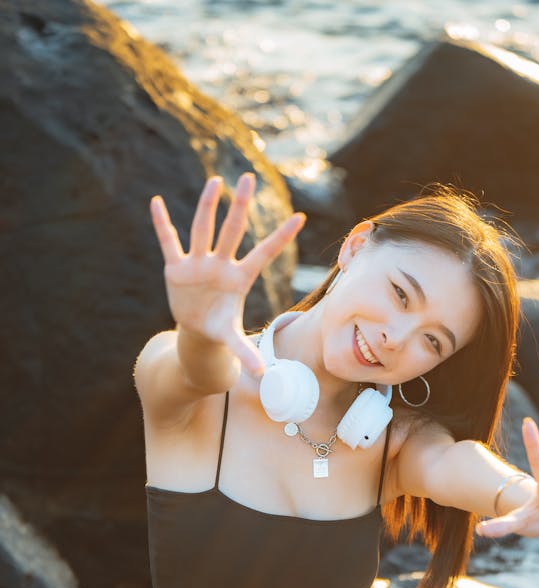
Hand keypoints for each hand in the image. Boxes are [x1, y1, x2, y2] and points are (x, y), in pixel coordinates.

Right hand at [149, 173, 305, 375]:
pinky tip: (157, 202)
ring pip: (202, 229)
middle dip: (239, 207)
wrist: (198, 329)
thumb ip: (246, 352)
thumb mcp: (233, 341)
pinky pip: (168, 242)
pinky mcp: (176, 267)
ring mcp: (198, 263)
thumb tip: (263, 375)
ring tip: (215, 181)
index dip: (280, 238)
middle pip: (231, 231)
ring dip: (207, 206)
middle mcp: (220, 265)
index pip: (264, 254)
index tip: (300, 218)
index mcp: (239, 279)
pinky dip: (162, 225)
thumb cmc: (220, 329)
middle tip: (248, 178)